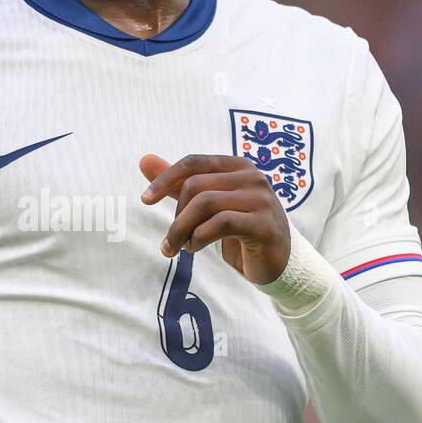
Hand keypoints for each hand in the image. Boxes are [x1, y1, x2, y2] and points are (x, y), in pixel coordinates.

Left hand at [139, 153, 290, 285]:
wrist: (277, 262)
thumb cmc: (240, 230)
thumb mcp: (207, 205)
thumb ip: (179, 183)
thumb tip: (144, 160)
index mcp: (238, 167)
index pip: (194, 162)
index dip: (165, 179)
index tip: (145, 200)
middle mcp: (252, 177)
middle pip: (195, 185)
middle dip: (176, 216)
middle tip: (171, 240)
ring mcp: (260, 200)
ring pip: (205, 204)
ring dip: (182, 230)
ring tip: (179, 247)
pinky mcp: (264, 225)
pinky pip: (220, 224)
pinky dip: (199, 237)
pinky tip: (195, 248)